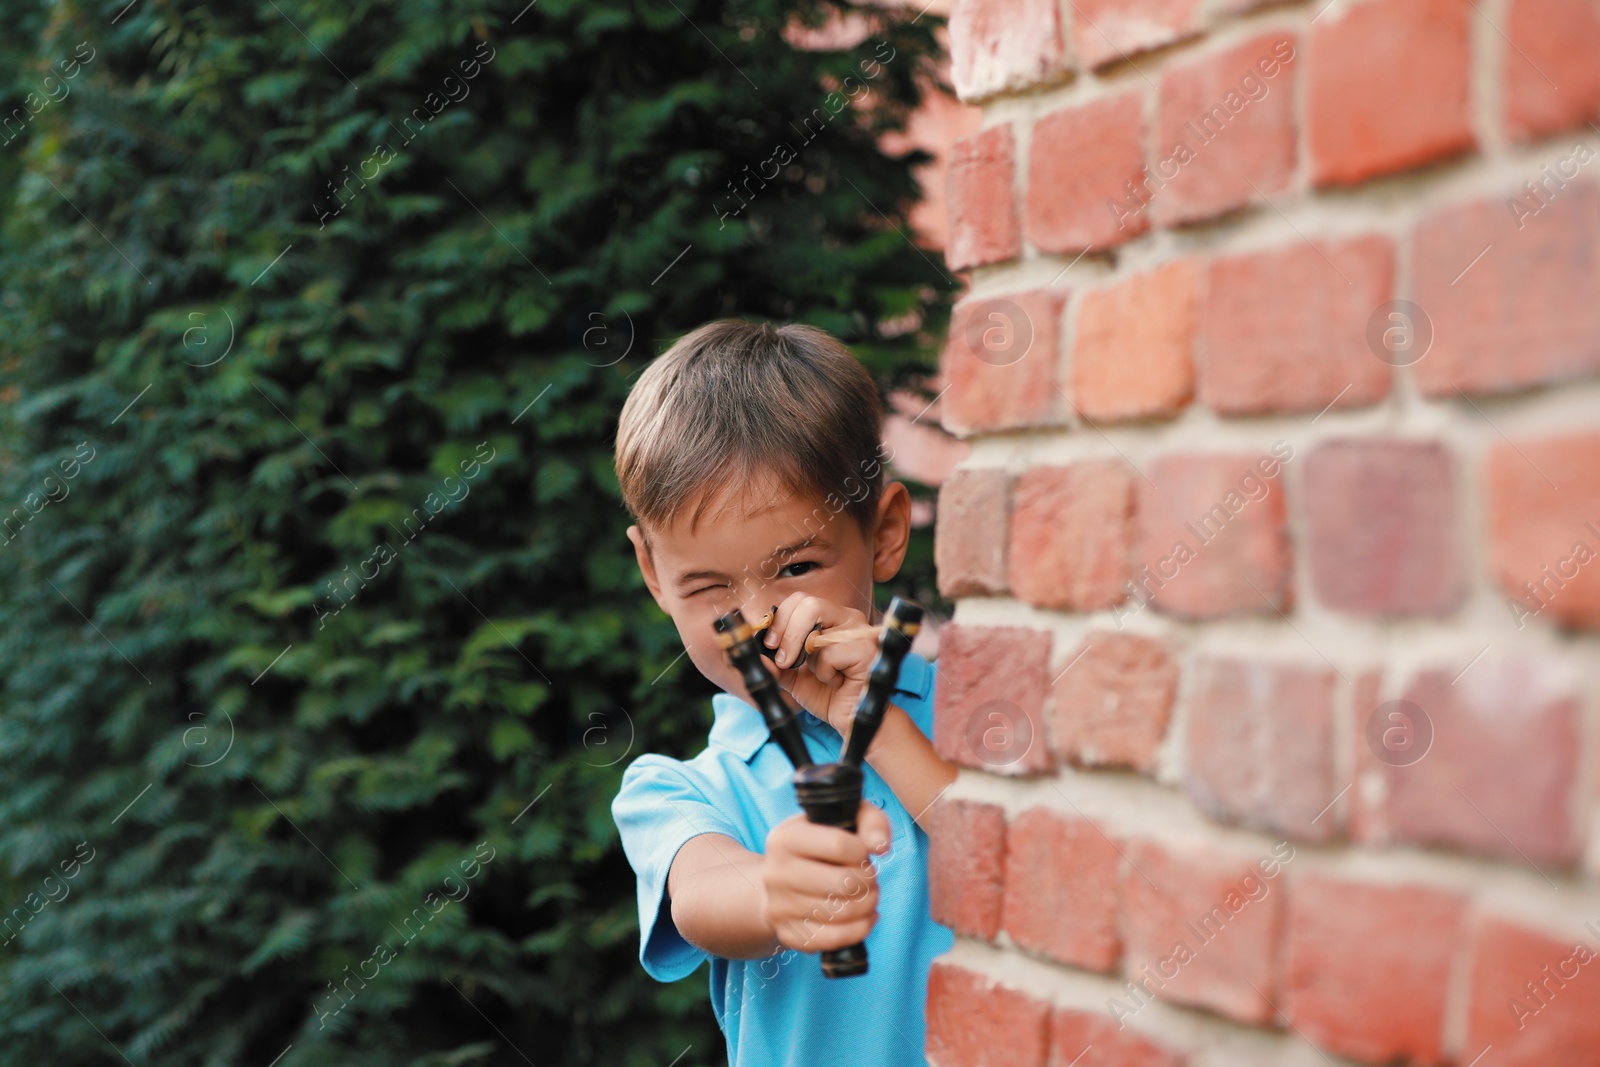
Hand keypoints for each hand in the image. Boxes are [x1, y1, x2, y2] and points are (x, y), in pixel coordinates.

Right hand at [759, 800, 890, 953]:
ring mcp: (779, 906)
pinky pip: (833, 939)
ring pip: (842, 913)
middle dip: (869, 880)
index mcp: (784, 837)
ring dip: (868, 904)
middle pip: (844, 882)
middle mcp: (776, 872)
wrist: (781, 881)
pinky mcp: (788, 934)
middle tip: (869, 877)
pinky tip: (864, 917)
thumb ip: (871, 821)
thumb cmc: (820, 847)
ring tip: (868, 894)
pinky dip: (860, 929)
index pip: (839, 845)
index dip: (863, 851)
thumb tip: (881, 846)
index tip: (862, 853)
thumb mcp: (842, 820)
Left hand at [761, 593, 876, 737]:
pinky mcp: (866, 649)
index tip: (769, 644)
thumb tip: (751, 652)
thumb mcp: (791, 676)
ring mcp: (860, 631)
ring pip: (818, 631)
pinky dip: (825, 673)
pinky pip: (830, 653)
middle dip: (788, 633)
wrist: (851, 718)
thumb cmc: (826, 694)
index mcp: (830, 617)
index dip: (780, 618)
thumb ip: (772, 662)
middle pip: (809, 604)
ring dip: (809, 659)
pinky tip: (837, 682)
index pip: (800, 600)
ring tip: (819, 675)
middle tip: (783, 659)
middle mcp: (847, 617)